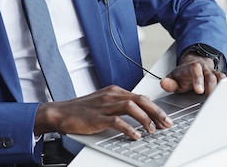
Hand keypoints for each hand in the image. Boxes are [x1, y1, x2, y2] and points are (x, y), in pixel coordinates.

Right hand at [34, 85, 172, 139]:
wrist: (60, 112)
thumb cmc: (82, 110)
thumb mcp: (103, 103)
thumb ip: (119, 105)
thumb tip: (139, 113)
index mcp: (114, 91)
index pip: (140, 97)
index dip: (155, 108)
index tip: (164, 118)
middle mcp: (111, 95)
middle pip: (140, 100)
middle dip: (156, 112)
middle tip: (166, 124)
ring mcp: (104, 105)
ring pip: (132, 107)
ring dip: (145, 119)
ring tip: (152, 130)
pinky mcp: (97, 117)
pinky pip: (117, 121)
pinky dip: (129, 129)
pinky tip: (135, 136)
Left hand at [160, 53, 226, 94]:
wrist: (193, 65)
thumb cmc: (184, 75)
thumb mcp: (174, 78)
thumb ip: (169, 83)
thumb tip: (163, 83)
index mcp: (192, 68)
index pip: (196, 70)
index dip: (198, 79)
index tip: (198, 90)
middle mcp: (204, 69)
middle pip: (211, 76)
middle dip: (212, 87)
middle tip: (211, 99)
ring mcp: (213, 73)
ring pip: (221, 77)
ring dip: (223, 87)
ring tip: (224, 98)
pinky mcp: (219, 77)